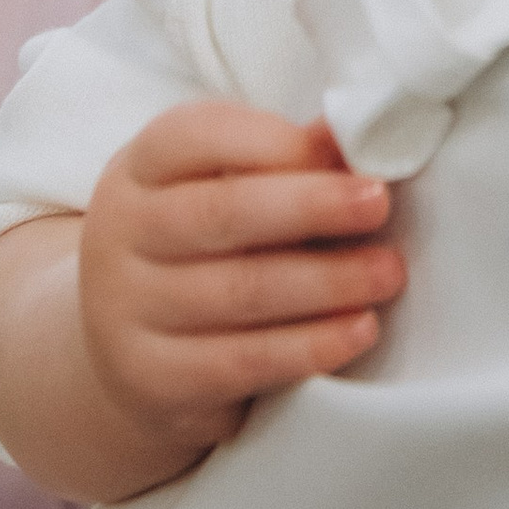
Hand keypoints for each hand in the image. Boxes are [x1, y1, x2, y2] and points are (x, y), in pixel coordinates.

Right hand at [79, 102, 403, 475]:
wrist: (130, 354)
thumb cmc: (203, 250)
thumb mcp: (222, 190)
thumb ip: (283, 159)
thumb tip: (355, 129)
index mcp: (140, 168)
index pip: (196, 136)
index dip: (276, 142)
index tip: (348, 154)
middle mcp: (120, 233)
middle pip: (221, 213)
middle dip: (311, 206)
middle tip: (379, 205)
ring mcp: (127, 310)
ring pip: (239, 291)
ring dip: (327, 281)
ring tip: (388, 273)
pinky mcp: (154, 379)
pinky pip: (242, 362)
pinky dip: (309, 346)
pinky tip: (359, 330)